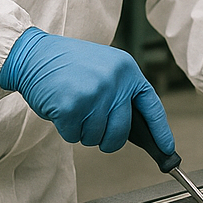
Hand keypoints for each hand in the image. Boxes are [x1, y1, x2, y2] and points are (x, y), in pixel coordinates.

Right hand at [0, 27, 173, 153]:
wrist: (35, 54)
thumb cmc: (70, 65)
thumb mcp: (106, 69)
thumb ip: (121, 92)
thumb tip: (136, 128)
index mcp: (128, 70)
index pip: (151, 106)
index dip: (160, 130)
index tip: (167, 148)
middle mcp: (115, 82)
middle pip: (121, 132)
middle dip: (107, 139)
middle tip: (93, 129)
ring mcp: (95, 94)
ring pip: (95, 137)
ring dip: (82, 131)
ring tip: (74, 107)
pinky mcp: (73, 107)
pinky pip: (74, 136)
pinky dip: (66, 129)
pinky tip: (61, 109)